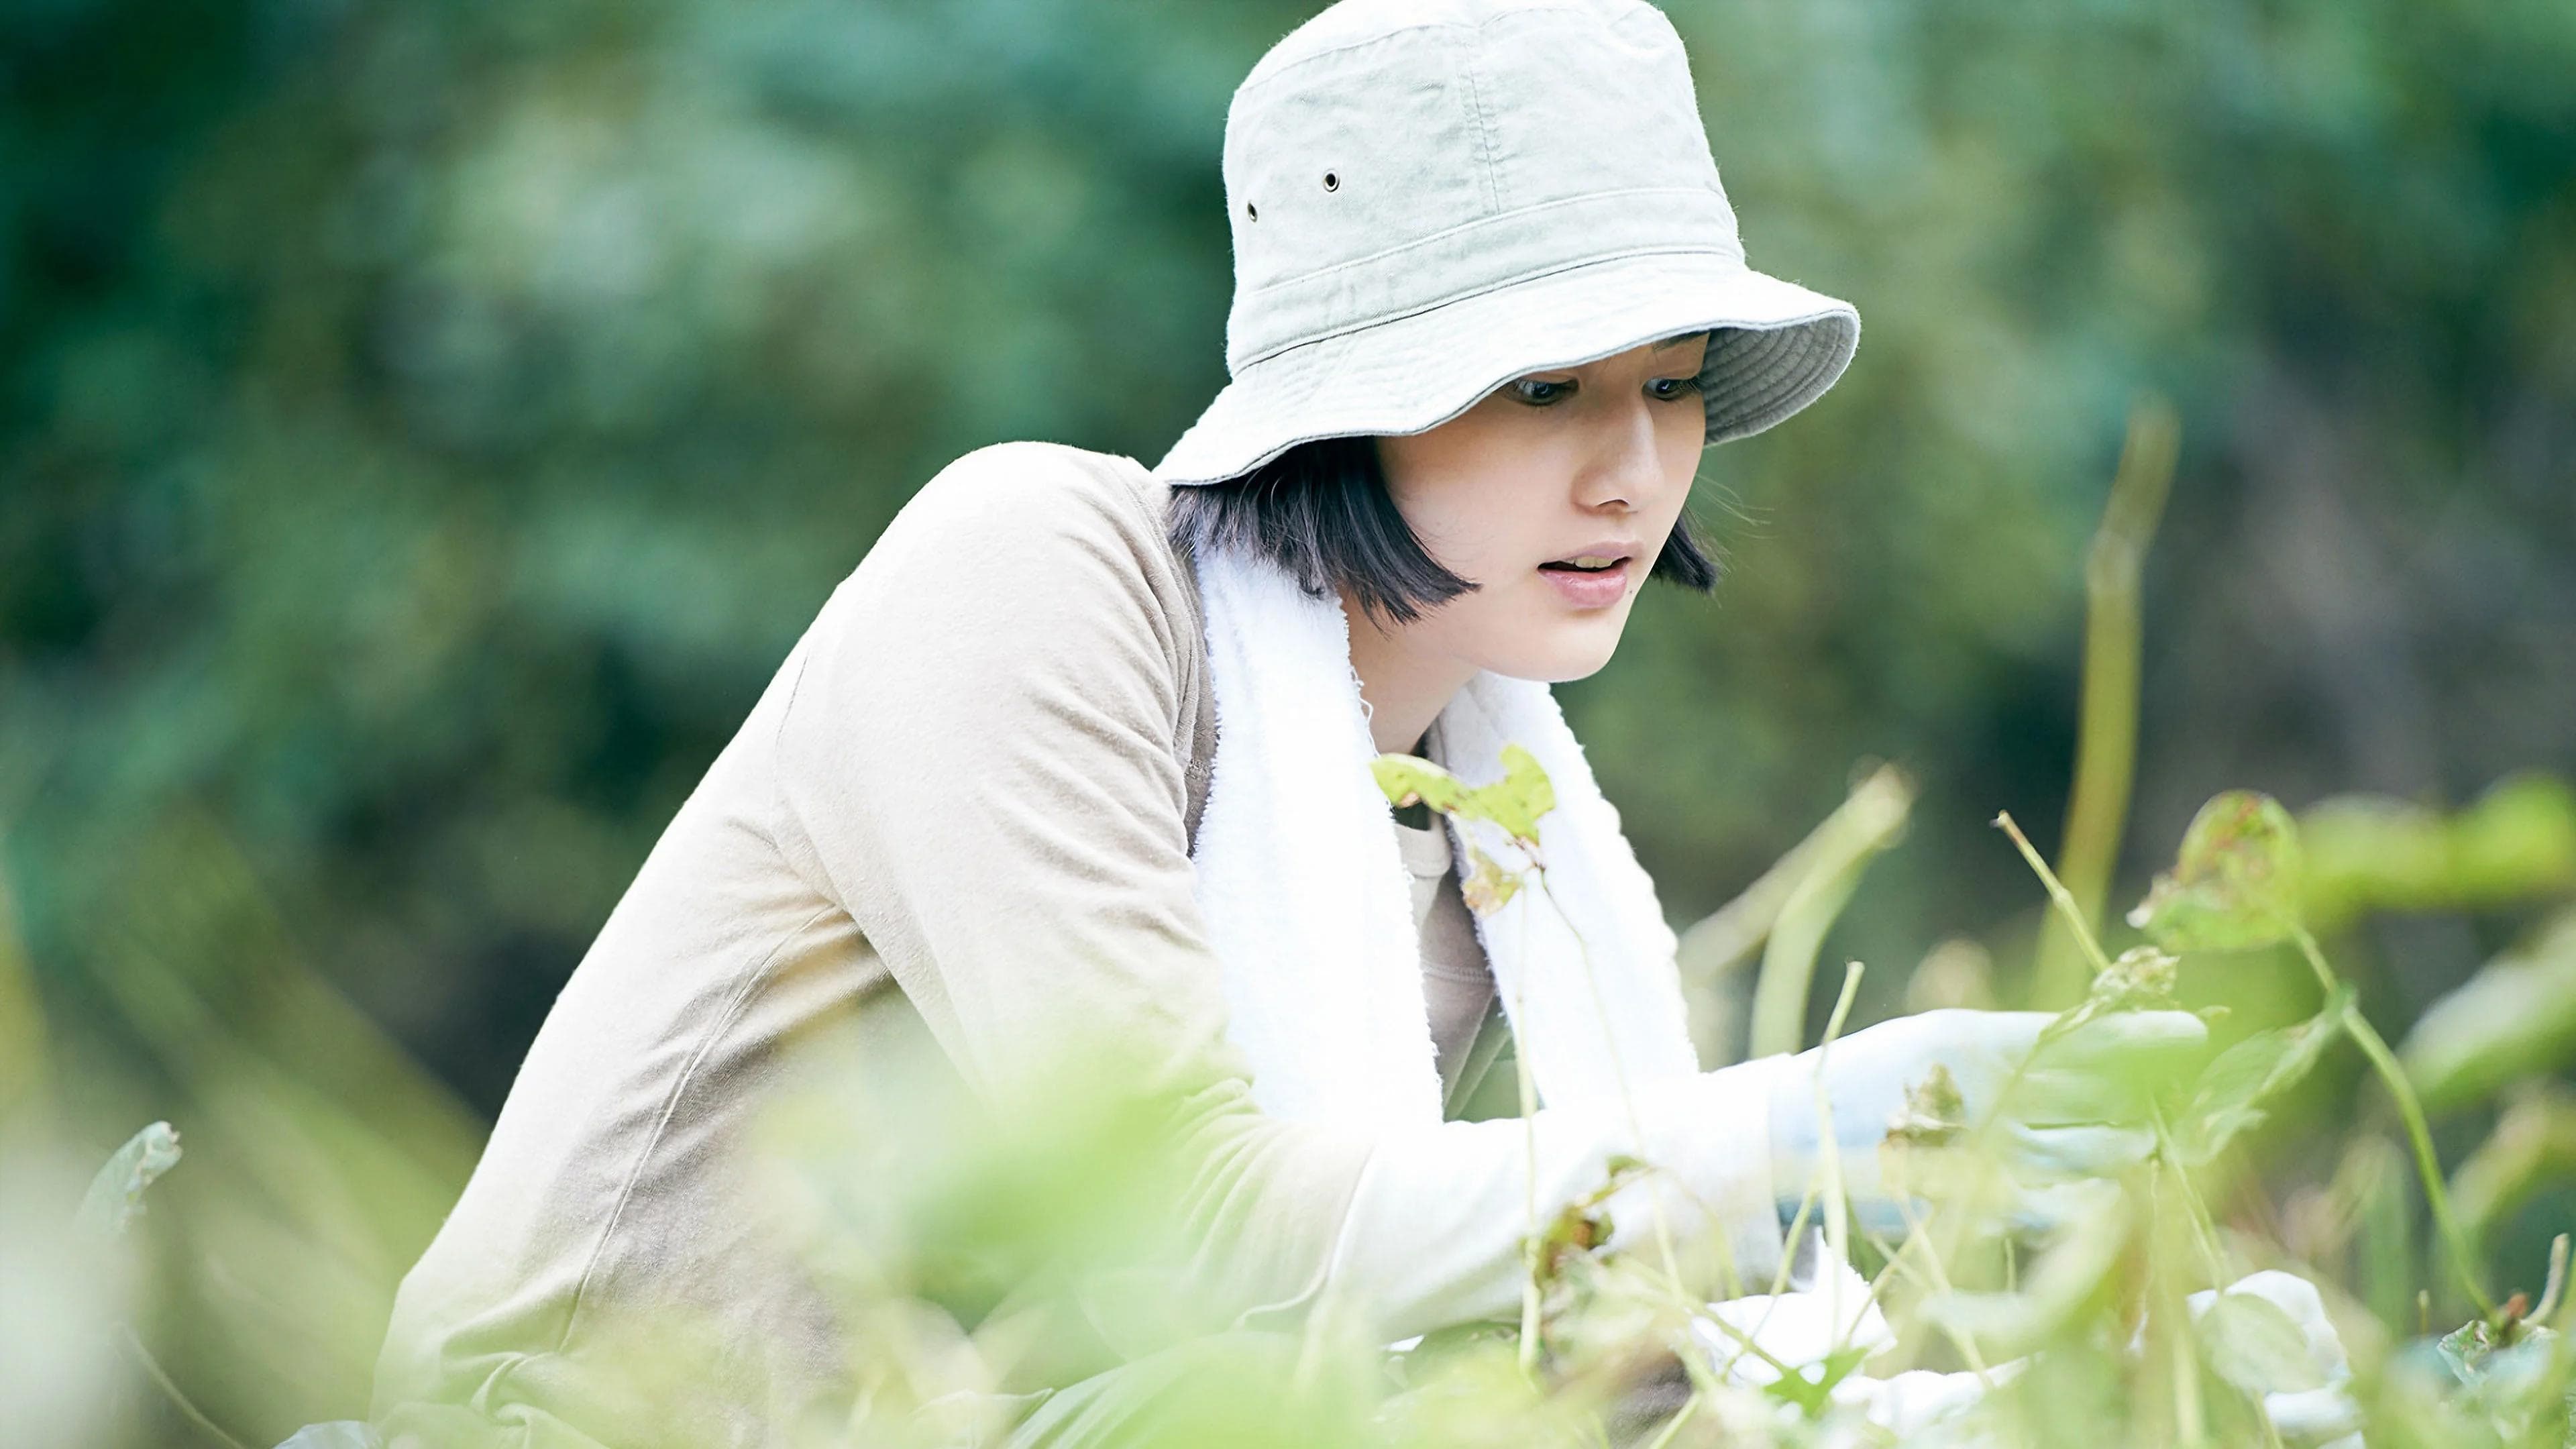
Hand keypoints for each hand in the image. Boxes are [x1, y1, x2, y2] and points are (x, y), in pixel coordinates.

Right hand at [1766, 1008, 2206, 1235]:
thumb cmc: (1868, 1081)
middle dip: (2149, 1091)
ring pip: (2091, 1147)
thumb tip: (2089, 1036)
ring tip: (2142, 1139)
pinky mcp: (1976, 1201)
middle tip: (2176, 1089)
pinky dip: (2094, 1196)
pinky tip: (2112, 1191)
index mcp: (1977, 1039)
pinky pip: (2060, 1203)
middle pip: (2100, 1090)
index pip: (2082, 1034)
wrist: (1792, 1138)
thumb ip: (2007, 1045)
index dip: (2143, 1034)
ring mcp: (1986, 1147)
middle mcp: (1989, 1089)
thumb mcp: (1935, 1041)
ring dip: (2128, 1143)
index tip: (2195, 1033)